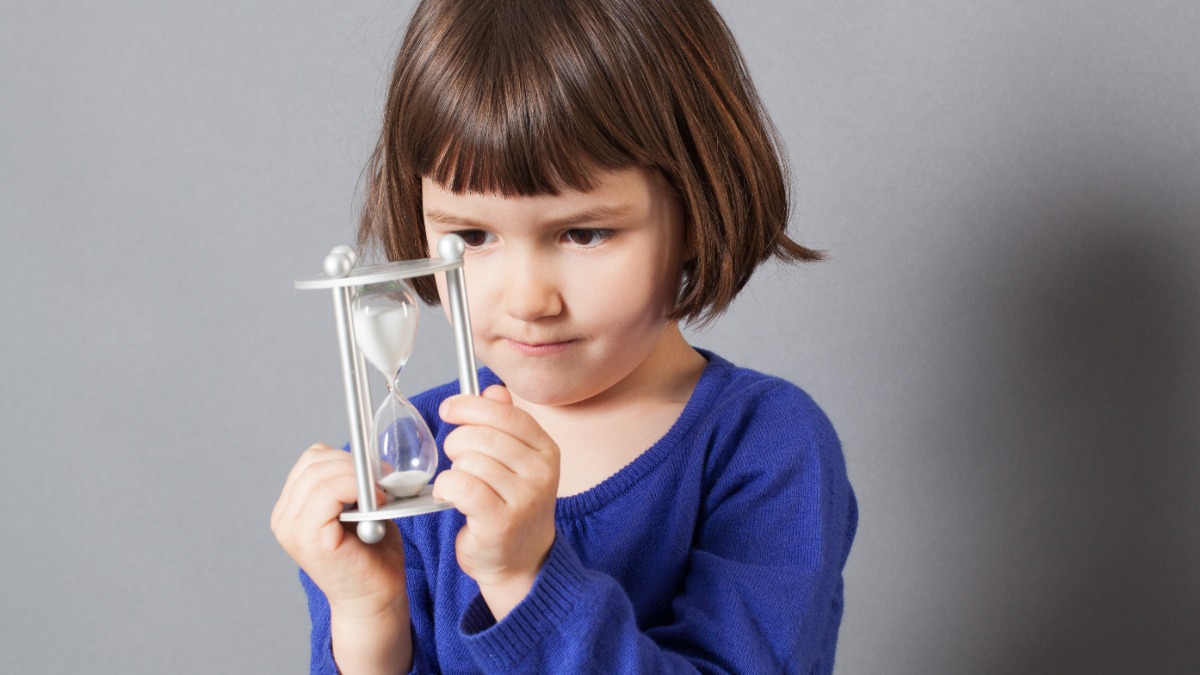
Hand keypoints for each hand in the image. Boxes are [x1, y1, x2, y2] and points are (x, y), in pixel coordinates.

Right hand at [270, 444, 406, 620]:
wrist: (375, 598)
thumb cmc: (370, 554)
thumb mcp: (355, 508)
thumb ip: (348, 482)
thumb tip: (366, 456)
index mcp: (291, 509)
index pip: (310, 460)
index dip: (344, 456)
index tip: (375, 468)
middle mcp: (284, 519)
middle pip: (313, 463)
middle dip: (353, 462)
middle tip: (383, 476)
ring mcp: (292, 529)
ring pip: (319, 475)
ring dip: (356, 475)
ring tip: (380, 491)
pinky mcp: (310, 539)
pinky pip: (327, 493)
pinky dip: (355, 487)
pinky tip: (375, 501)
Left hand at [433, 385, 559, 618]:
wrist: (521, 561)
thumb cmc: (512, 507)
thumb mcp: (516, 461)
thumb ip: (505, 424)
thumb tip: (492, 391)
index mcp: (546, 449)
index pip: (504, 413)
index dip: (470, 406)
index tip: (449, 409)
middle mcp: (541, 471)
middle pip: (482, 435)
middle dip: (457, 442)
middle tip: (456, 459)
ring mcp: (524, 497)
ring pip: (469, 461)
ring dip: (454, 471)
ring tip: (461, 485)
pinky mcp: (502, 521)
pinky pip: (462, 486)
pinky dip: (447, 488)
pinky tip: (450, 496)